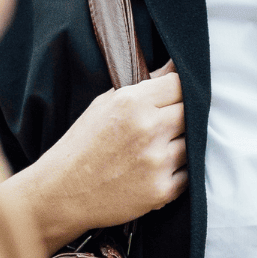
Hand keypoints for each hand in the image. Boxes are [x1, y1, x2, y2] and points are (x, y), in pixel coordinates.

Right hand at [8, 64, 187, 251]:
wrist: (62, 192)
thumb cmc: (82, 145)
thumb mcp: (105, 103)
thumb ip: (145, 84)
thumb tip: (177, 65)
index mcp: (132, 102)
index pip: (180, 84)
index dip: (179, 90)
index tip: (173, 98)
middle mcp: (148, 129)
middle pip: (192, 112)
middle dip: (183, 116)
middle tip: (165, 126)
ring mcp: (157, 161)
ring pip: (194, 143)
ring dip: (181, 145)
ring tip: (155, 150)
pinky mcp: (162, 190)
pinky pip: (189, 174)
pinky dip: (177, 172)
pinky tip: (155, 171)